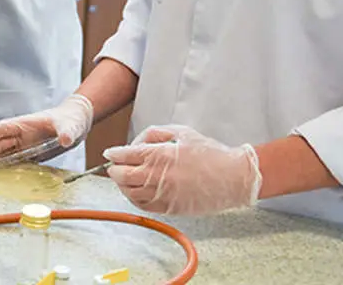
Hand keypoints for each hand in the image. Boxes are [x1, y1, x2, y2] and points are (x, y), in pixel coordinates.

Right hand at [0, 94, 93, 176]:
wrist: (76, 124)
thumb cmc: (71, 120)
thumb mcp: (70, 125)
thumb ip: (66, 132)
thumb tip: (65, 139)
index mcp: (24, 124)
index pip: (1, 129)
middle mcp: (20, 134)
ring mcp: (23, 145)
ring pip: (1, 154)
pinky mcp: (28, 155)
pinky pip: (12, 162)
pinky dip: (2, 169)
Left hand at [103, 125, 261, 214]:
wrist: (233, 177)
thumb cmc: (210, 153)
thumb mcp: (181, 133)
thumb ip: (155, 134)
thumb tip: (135, 143)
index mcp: (161, 155)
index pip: (126, 156)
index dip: (114, 154)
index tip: (110, 153)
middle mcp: (160, 176)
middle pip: (123, 176)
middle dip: (114, 170)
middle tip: (113, 166)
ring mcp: (164, 195)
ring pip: (131, 193)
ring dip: (122, 185)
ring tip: (123, 179)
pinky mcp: (171, 208)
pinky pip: (144, 206)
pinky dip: (134, 199)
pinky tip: (135, 192)